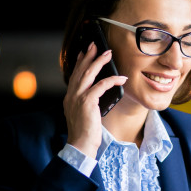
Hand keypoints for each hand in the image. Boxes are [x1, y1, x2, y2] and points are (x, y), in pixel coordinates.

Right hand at [63, 42, 127, 157]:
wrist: (80, 145)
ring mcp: (78, 98)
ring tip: (107, 53)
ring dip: (99, 62)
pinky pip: (101, 86)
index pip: (74, 76)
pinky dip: (112, 80)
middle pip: (80, 70)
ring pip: (88, 74)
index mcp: (69, 98)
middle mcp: (71, 95)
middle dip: (88, 56)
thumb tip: (97, 95)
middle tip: (95, 45)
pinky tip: (120, 78)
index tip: (84, 52)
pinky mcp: (87, 102)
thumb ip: (86, 102)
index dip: (79, 63)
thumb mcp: (83, 114)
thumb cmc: (85, 133)